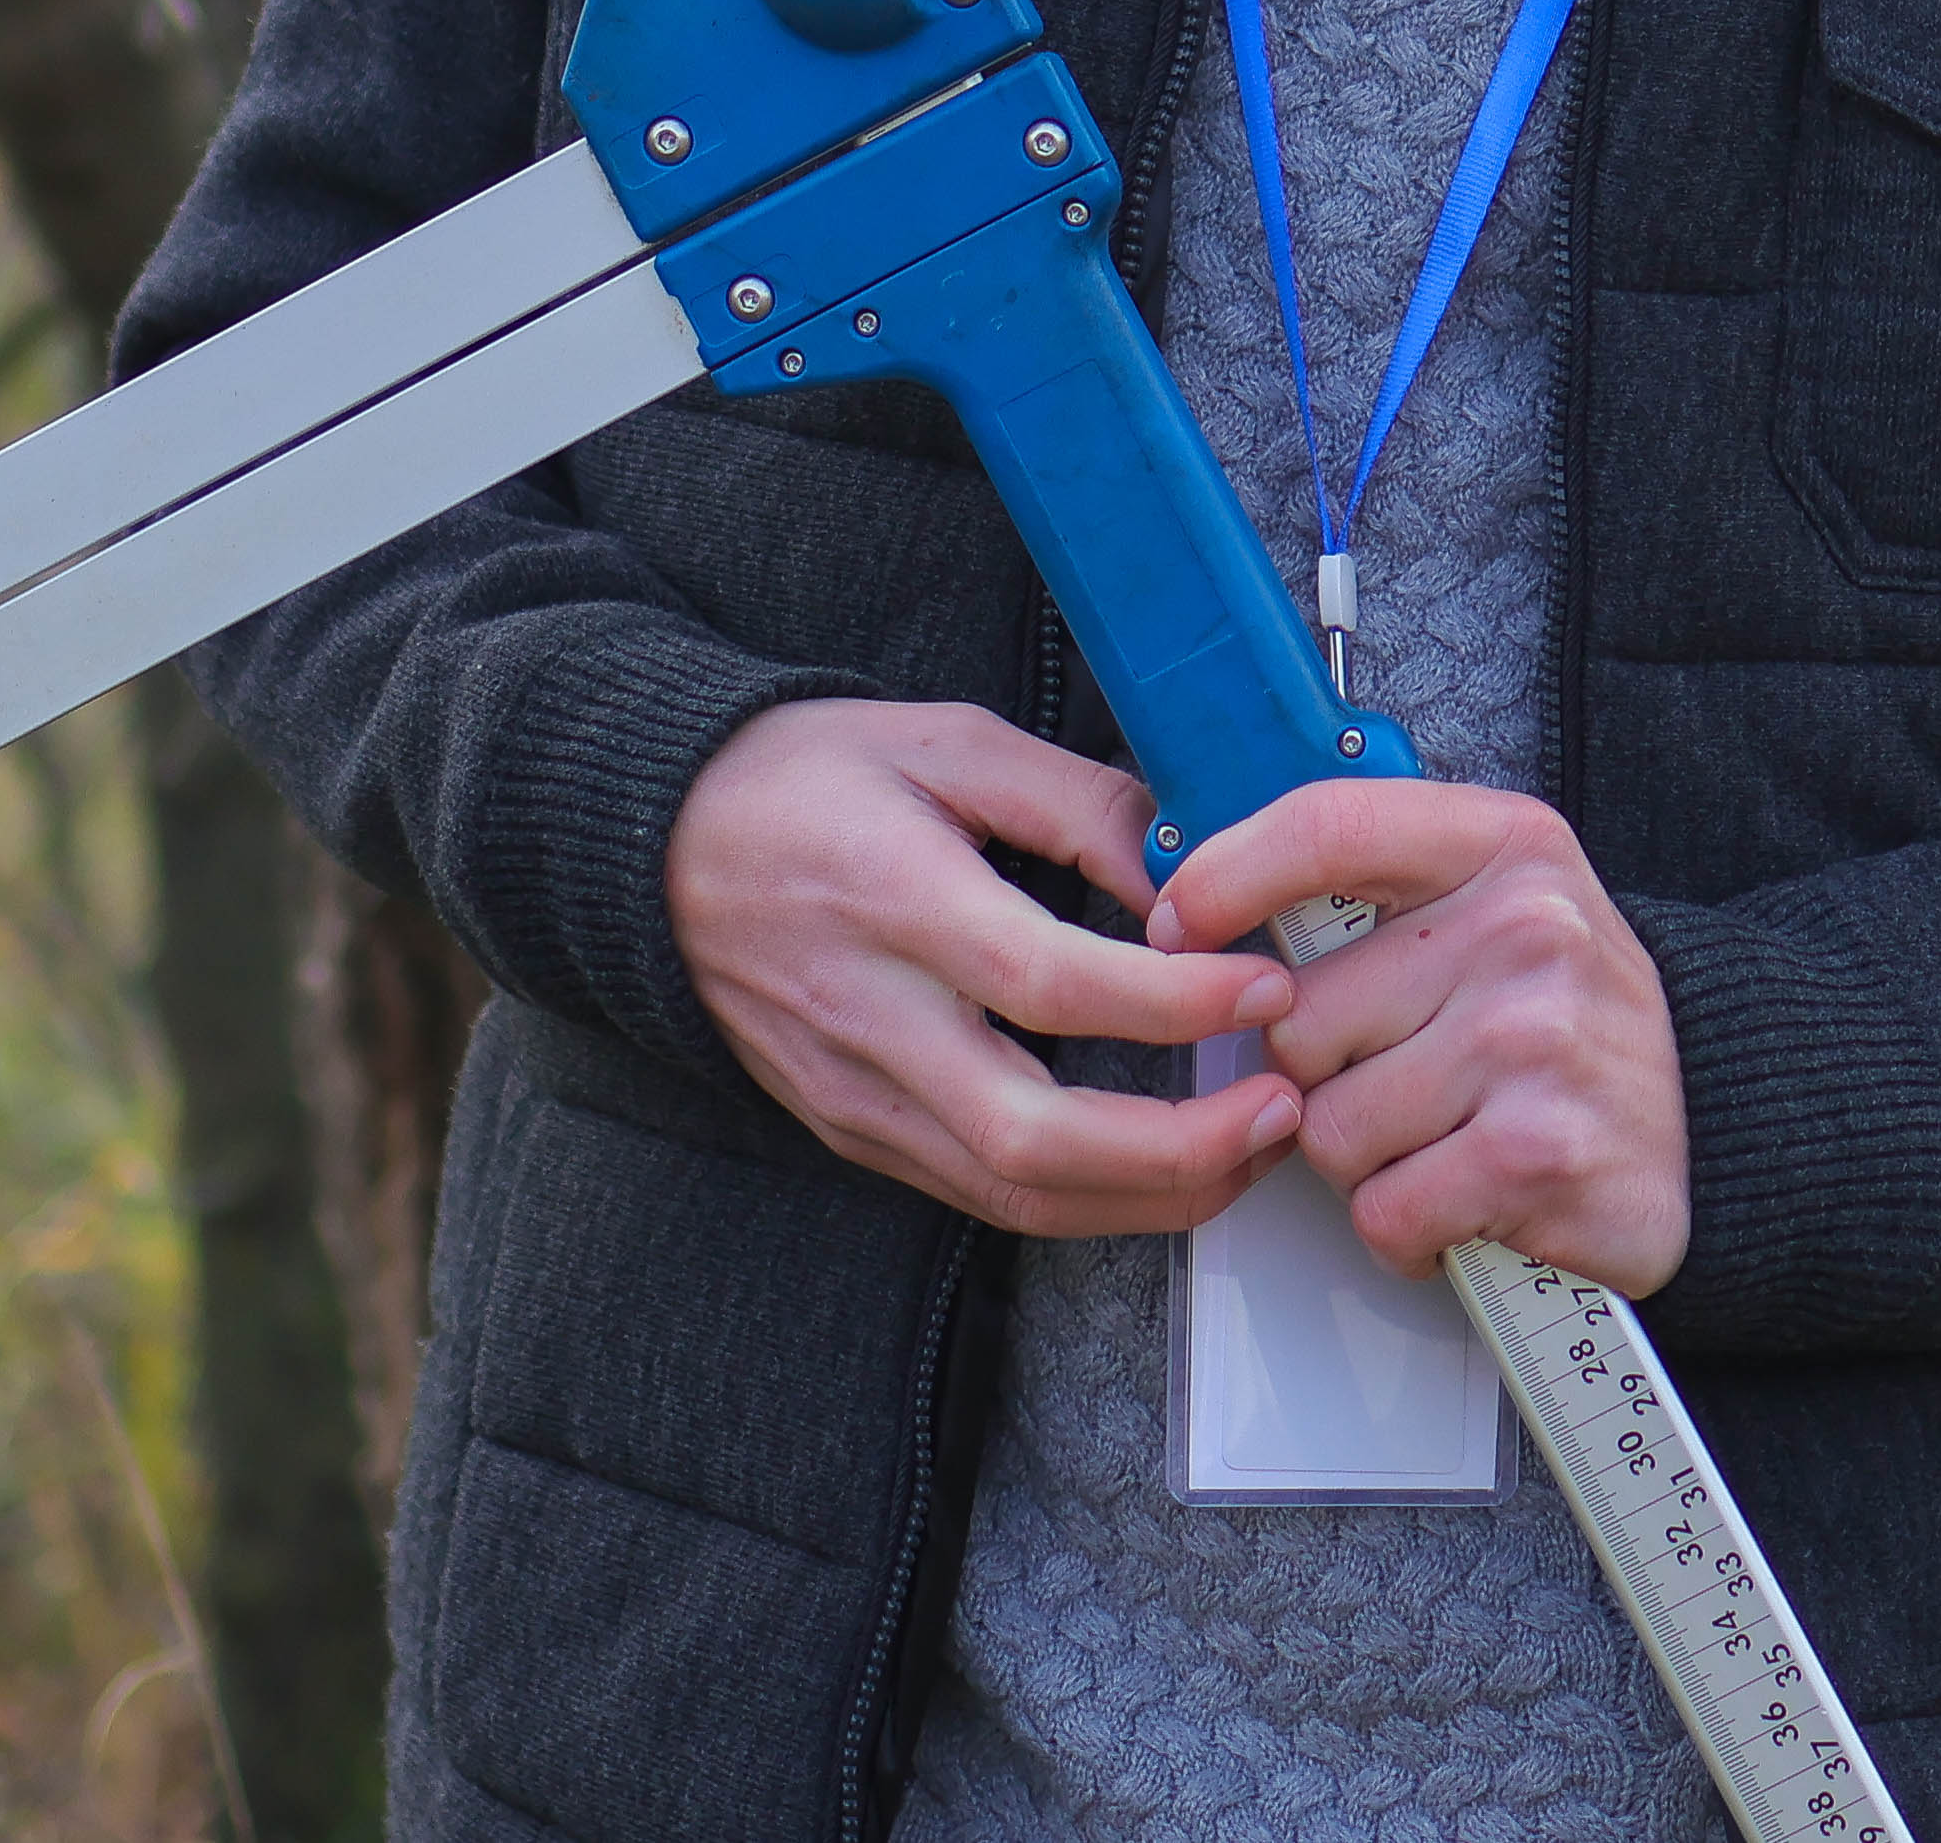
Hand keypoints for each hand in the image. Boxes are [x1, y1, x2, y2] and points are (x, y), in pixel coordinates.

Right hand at [663, 699, 1303, 1239]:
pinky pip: (982, 1195)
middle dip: (1179, 1148)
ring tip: (1252, 1147)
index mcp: (897, 904)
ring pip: (1016, 1194)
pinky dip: (1087, 1199)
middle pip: (1032, 1137)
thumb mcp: (945, 742)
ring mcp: (857, 1094)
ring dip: (1151, 1195)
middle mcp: (873, 1020)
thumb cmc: (803, 780)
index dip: (1171, 1001)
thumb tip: (1191, 866)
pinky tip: (1163, 1164)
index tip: (1265, 984)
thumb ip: (1077, 802)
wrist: (656, 847)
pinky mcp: (854, 1132)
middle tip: (1284, 1107)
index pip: (1048, 984)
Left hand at [1151, 779, 1687, 1293]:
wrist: (1714, 1119)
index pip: (1327, 828)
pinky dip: (1409, 1228)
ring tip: (1444, 1140)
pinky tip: (1464, 1199)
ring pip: (1330, 1129)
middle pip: (1301, 1021)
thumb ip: (1375, 887)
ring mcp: (1535, 1043)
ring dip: (1367, 1163)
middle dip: (1326, 1077)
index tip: (1178, 926)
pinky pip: (1385, 1209)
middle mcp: (1525, 931)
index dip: (1226, 877)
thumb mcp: (1499, 902)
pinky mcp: (1537, 1154)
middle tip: (1405, 1080)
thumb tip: (1203, 898)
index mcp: (1506, 847)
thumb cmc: (1568, 1017)